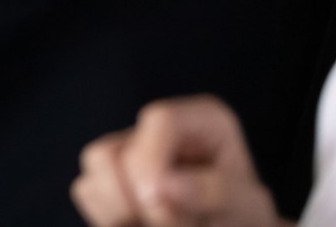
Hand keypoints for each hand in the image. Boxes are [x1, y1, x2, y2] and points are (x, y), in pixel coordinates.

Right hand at [71, 96, 286, 226]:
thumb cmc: (245, 218)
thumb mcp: (247, 207)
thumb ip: (213, 192)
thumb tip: (160, 186)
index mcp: (200, 120)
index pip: (159, 120)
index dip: (152, 163)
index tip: (161, 206)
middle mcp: (159, 128)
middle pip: (109, 151)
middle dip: (134, 199)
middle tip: (170, 223)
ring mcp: (132, 150)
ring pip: (93, 169)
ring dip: (119, 210)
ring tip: (155, 224)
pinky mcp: (113, 177)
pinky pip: (87, 192)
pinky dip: (111, 218)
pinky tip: (141, 224)